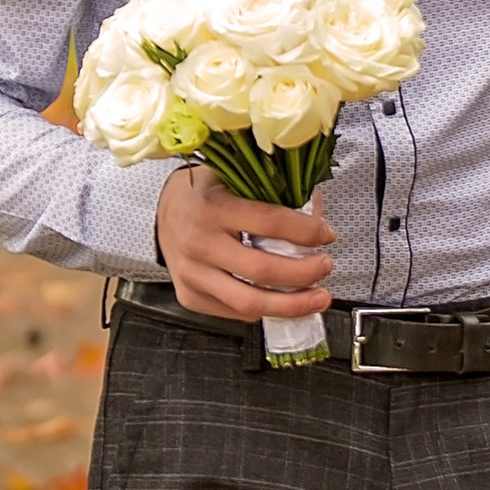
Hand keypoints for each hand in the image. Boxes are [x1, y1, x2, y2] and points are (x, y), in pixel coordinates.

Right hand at [156, 164, 335, 321]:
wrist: (163, 212)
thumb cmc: (206, 194)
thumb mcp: (234, 177)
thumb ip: (272, 192)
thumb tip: (317, 215)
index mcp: (213, 207)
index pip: (269, 222)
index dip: (307, 231)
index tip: (326, 234)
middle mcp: (199, 243)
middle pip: (263, 271)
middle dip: (305, 273)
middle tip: (325, 266)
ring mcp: (192, 274)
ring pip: (250, 302)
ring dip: (292, 305)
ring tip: (317, 298)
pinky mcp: (189, 296)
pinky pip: (235, 312)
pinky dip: (265, 309)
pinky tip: (281, 300)